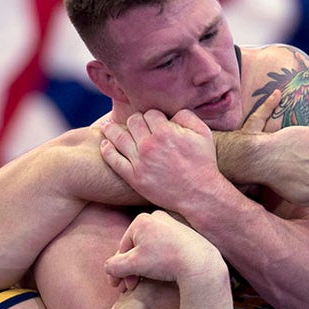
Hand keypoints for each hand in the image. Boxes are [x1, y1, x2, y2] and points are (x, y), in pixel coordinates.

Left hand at [100, 109, 225, 212]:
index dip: (152, 116)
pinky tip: (105, 144)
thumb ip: (186, 116)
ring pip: (118, 137)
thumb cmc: (203, 163)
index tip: (153, 121)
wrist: (199, 194)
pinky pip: (113, 159)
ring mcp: (139, 161)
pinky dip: (107, 149)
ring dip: (111, 129)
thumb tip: (170, 114)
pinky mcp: (133, 177)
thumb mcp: (203, 133)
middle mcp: (149, 144)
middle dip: (135, 121)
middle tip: (134, 124)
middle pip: (133, 122)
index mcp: (165, 131)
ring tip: (106, 127)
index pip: (149, 114)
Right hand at [103, 211, 223, 290]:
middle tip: (128, 288)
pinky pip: (165, 250)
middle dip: (130, 271)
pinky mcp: (186, 235)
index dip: (117, 270)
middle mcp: (157, 218)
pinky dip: (159, 263)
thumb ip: (114, 266)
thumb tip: (108, 268)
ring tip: (142, 284)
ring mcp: (173, 225)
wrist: (201, 262)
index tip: (117, 287)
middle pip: (136, 248)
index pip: (123, 248)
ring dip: (143, 269)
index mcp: (142, 220)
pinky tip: (159, 277)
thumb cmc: (166, 261)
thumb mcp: (133, 264)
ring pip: (151, 250)